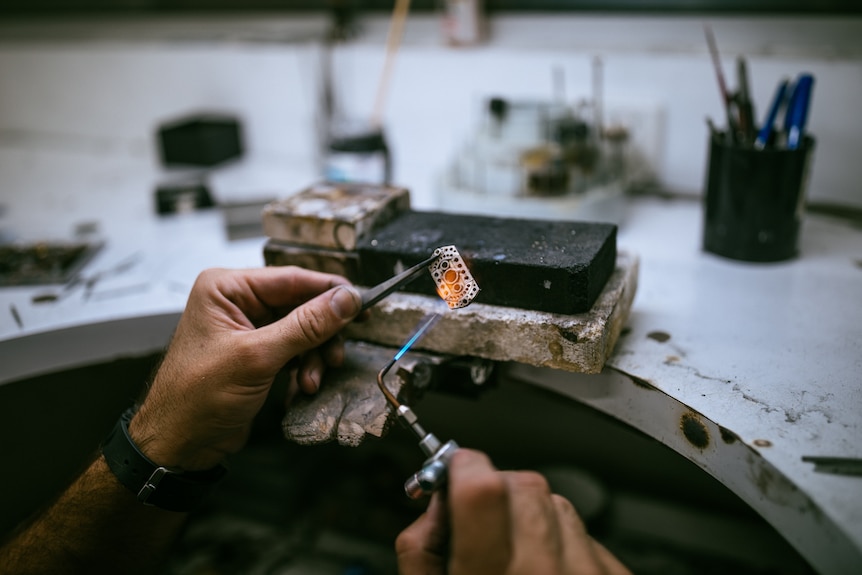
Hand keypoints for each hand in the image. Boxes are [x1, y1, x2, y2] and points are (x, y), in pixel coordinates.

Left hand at [128, 266, 361, 470]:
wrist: (179, 445)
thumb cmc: (198, 397)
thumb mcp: (258, 357)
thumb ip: (306, 325)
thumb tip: (347, 300)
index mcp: (227, 287)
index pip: (292, 278)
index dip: (331, 291)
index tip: (363, 304)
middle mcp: (237, 301)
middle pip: (301, 304)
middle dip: (322, 333)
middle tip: (337, 354)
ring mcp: (247, 328)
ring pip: (303, 329)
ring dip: (314, 355)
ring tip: (312, 380)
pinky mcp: (256, 352)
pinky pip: (294, 349)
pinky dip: (304, 366)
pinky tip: (303, 385)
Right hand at [396, 449, 630, 574]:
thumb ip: (422, 551)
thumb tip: (434, 503)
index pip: (482, 490)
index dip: (463, 467)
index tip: (457, 470)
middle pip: (523, 485)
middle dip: (497, 489)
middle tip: (483, 518)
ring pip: (558, 505)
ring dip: (534, 515)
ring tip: (519, 557)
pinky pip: (588, 536)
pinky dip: (565, 543)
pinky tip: (550, 574)